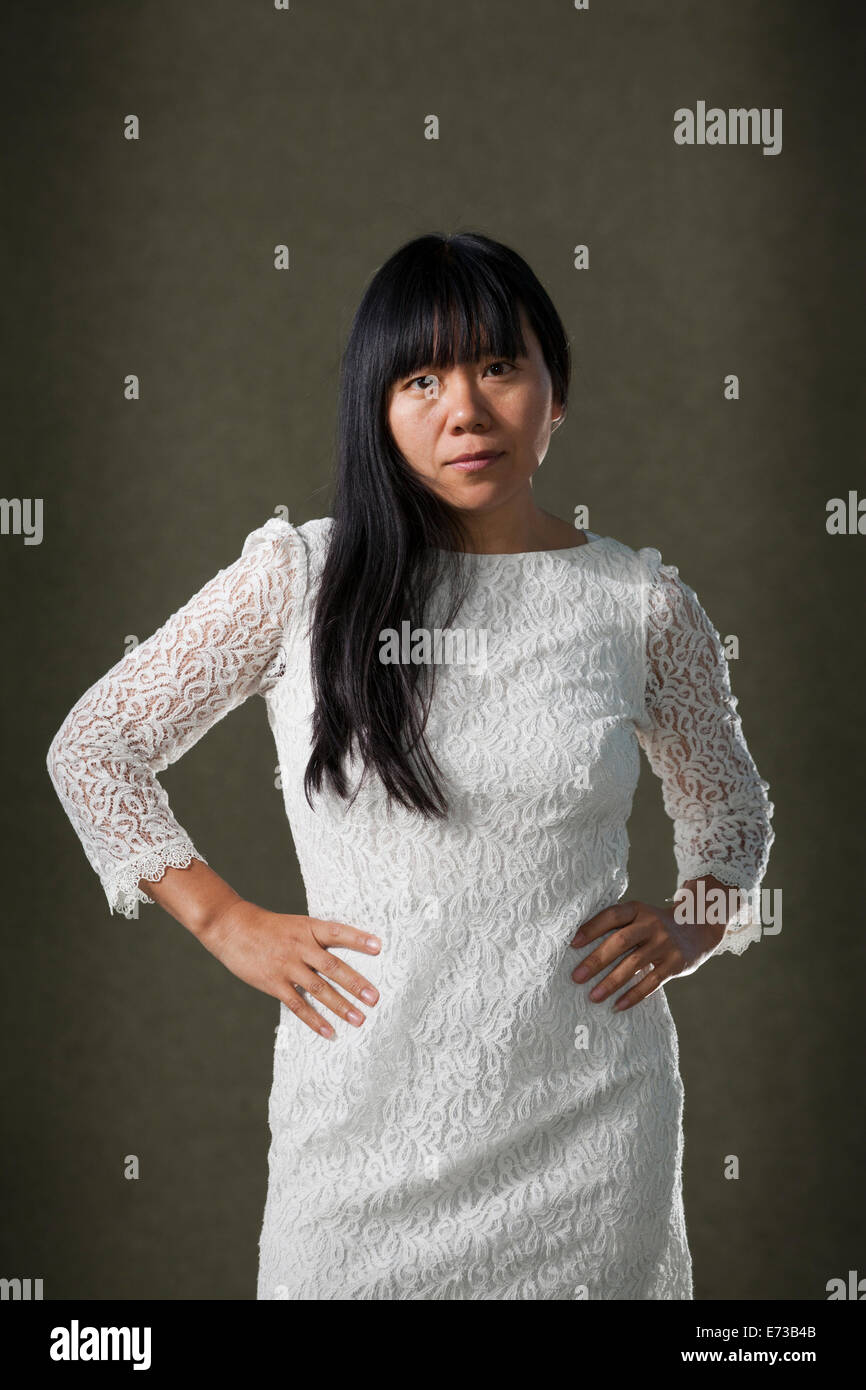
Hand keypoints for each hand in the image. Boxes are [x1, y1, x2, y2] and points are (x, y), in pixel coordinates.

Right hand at [196, 898, 381, 1039]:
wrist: (232, 927)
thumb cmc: (269, 927)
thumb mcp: (296, 925)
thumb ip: (317, 939)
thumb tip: (344, 955)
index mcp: (308, 928)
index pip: (338, 932)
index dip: (358, 939)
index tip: (379, 947)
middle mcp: (300, 947)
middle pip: (333, 966)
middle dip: (355, 983)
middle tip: (375, 998)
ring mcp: (287, 966)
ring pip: (318, 989)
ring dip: (340, 1006)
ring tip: (359, 1019)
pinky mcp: (274, 983)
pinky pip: (298, 1005)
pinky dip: (314, 1020)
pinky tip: (329, 1032)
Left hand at [569, 891, 726, 1012]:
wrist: (698, 928)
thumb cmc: (655, 926)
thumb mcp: (640, 916)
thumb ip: (618, 926)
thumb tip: (578, 945)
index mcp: (638, 910)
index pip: (612, 916)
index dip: (591, 928)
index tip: (572, 944)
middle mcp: (652, 924)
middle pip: (620, 942)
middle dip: (596, 960)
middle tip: (576, 977)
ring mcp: (665, 944)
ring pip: (634, 965)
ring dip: (611, 982)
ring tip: (593, 997)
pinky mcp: (675, 963)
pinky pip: (652, 982)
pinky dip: (634, 995)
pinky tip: (618, 1005)